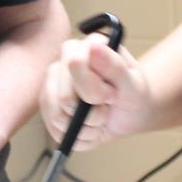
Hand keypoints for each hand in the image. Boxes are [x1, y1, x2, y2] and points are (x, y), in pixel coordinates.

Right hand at [39, 33, 152, 151]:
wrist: (127, 113)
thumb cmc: (132, 94)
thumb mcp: (133, 83)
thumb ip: (114, 66)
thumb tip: (94, 48)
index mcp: (83, 47)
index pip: (75, 64)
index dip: (95, 89)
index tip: (111, 95)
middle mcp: (62, 63)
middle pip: (65, 98)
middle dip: (92, 112)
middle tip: (107, 108)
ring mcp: (51, 85)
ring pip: (58, 116)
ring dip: (87, 125)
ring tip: (99, 117)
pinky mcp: (47, 107)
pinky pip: (56, 129)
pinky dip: (79, 134)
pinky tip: (89, 125)